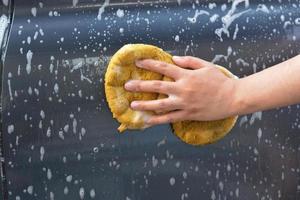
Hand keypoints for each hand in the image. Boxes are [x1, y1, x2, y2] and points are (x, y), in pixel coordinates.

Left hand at [124, 56, 238, 125]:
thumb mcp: (206, 66)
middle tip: (127, 85)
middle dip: (140, 85)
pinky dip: (158, 120)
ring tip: (132, 104)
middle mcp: (182, 89)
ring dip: (145, 104)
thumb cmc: (220, 81)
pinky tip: (147, 121)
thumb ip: (189, 61)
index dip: (149, 64)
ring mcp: (184, 103)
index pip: (164, 67)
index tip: (137, 62)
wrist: (233, 98)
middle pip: (157, 86)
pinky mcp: (188, 114)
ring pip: (160, 105)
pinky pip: (170, 118)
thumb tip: (173, 58)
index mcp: (186, 75)